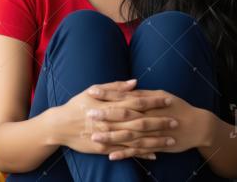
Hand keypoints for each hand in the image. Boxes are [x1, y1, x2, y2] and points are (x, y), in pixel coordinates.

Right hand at [50, 79, 176, 159]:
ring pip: (136, 138)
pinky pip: (126, 151)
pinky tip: (154, 154)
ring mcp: (109, 135)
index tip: (168, 100)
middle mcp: (112, 120)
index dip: (153, 101)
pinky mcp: (106, 148)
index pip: (136, 101)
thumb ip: (115, 87)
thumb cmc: (77, 105)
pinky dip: (140, 153)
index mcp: (110, 104)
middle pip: (140, 121)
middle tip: (176, 121)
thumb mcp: (93, 91)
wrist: (60, 126)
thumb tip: (135, 82)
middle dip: (159, 121)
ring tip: (171, 140)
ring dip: (155, 140)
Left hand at [90, 87, 213, 160]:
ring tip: (95, 137)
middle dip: (106, 115)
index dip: (108, 94)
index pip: (124, 96)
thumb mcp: (161, 95)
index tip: (92, 91)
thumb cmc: (178, 107)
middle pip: (124, 115)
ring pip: (128, 135)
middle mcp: (149, 116)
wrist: (198, 126)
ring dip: (111, 137)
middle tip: (88, 114)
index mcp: (149, 102)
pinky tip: (111, 156)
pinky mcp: (155, 146)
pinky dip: (125, 154)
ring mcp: (152, 133)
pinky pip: (137, 151)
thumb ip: (143, 94)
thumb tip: (127, 88)